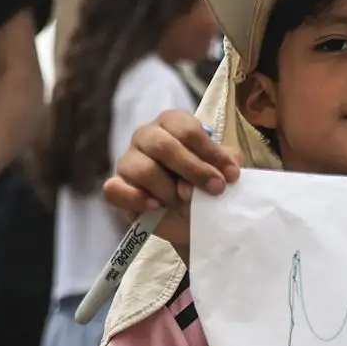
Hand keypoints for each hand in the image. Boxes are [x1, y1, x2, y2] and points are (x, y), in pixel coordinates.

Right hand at [102, 110, 239, 258]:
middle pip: (163, 146)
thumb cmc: (204, 187)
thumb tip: (228, 168)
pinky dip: (138, 200)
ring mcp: (128, 160)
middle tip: (215, 189)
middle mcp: (147, 137)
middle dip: (194, 170)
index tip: (232, 175)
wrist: (189, 221)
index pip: (186, 129)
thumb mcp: (222, 172)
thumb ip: (229, 163)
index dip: (211, 152)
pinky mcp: (116, 186)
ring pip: (143, 169)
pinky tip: (157, 208)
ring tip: (183, 203)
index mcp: (172, 125)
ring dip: (169, 191)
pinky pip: (115, 189)